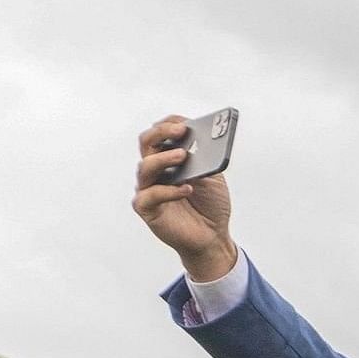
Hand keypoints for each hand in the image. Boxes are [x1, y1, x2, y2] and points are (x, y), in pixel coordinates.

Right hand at [132, 116, 238, 283]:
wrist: (213, 235)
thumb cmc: (210, 204)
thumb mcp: (213, 177)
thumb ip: (205, 160)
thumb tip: (201, 141)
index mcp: (168, 158)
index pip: (160, 134)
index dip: (170, 124)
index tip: (185, 122)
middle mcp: (155, 170)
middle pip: (146, 143)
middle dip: (162, 133)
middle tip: (181, 131)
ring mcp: (149, 188)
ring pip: (145, 167)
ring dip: (163, 158)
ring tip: (183, 155)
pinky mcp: (147, 209)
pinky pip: (149, 196)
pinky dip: (168, 190)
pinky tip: (187, 188)